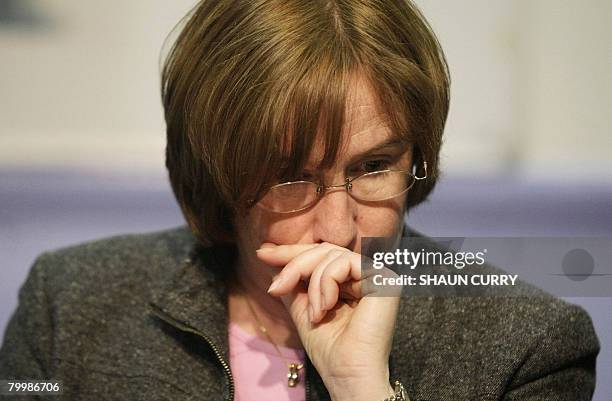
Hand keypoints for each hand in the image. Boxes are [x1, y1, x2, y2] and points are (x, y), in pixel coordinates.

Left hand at [256, 242, 400, 400]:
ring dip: (313, 284)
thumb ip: (293, 282)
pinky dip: (326, 283)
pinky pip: (344, 262)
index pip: (322, 255)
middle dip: (295, 265)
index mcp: (352, 280)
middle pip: (325, 250)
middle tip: (276, 287)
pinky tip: (326, 308)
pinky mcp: (384, 278)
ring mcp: (377, 275)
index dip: (291, 251)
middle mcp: (367, 274)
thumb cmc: (330, 349)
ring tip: (314, 314)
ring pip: (332, 255)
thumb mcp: (303, 307)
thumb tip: (270, 256)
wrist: (347, 375)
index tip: (262, 254)